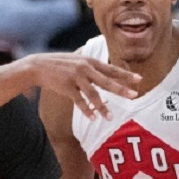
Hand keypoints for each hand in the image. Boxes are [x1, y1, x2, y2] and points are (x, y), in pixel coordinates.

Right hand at [23, 53, 140, 119]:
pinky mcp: (66, 86)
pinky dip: (87, 110)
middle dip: (121, 89)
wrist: (39, 66)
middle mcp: (85, 68)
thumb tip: (106, 74)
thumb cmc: (60, 65)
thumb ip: (91, 66)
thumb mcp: (78, 61)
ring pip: (93, 94)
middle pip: (107, 81)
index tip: (139, 79)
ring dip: (103, 107)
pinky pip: (79, 101)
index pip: (111, 69)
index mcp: (90, 61)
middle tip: (134, 96)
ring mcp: (76, 77)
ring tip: (110, 117)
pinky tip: (94, 118)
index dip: (126, 75)